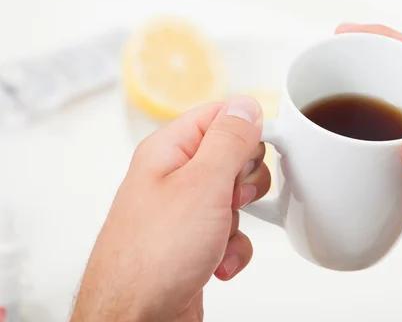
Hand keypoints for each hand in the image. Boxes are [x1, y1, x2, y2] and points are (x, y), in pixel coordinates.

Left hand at [71, 96, 269, 320]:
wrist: (138, 320)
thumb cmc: (153, 257)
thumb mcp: (203, 184)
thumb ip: (229, 140)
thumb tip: (246, 106)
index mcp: (169, 150)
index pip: (219, 115)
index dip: (246, 130)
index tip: (259, 151)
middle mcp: (174, 177)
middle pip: (233, 157)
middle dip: (245, 182)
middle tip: (230, 197)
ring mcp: (184, 211)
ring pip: (235, 197)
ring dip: (239, 220)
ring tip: (216, 234)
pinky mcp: (194, 241)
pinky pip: (231, 231)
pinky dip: (232, 248)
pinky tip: (216, 261)